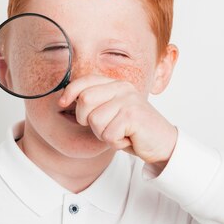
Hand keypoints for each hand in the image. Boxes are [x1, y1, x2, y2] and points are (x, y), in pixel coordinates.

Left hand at [58, 74, 177, 168]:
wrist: (162, 143)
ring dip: (104, 134)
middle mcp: (122, 88)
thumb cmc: (133, 130)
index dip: (69, 92)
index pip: (85, 80)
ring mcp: (128, 101)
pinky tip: (128, 139)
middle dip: (86, 120)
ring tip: (120, 133)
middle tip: (104, 127)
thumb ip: (95, 103)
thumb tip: (65, 100)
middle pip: (84, 100)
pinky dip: (115, 143)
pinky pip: (108, 134)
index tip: (62, 103)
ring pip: (95, 121)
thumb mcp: (112, 112)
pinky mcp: (133, 116)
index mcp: (116, 84)